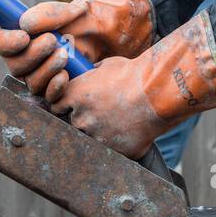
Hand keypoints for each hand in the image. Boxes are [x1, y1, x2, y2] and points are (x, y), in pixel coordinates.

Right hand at [0, 0, 154, 100]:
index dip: (8, 42)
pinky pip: (50, 97)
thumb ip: (49, 15)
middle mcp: (35, 58)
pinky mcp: (66, 90)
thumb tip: (24, 24)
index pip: (4, 43)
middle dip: (31, 55)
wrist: (128, 31)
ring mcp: (50, 75)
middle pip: (16, 66)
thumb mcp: (74, 11)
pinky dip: (54, 88)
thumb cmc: (100, 17)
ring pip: (31, 83)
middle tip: (52, 42)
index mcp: (30, 35)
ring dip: (44, 70)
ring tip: (63, 55)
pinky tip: (66, 77)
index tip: (23, 36)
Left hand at [51, 57, 165, 158]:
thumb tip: (86, 75)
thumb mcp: (107, 66)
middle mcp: (81, 119)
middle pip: (75, 124)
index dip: (67, 105)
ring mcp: (97, 138)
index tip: (77, 104)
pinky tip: (131, 130)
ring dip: (102, 132)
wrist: (158, 94)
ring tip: (120, 120)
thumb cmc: (134, 75)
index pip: (57, 107)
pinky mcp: (114, 151)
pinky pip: (113, 149)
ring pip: (92, 138)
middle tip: (105, 110)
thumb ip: (90, 74)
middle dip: (87, 118)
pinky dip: (120, 142)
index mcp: (75, 96)